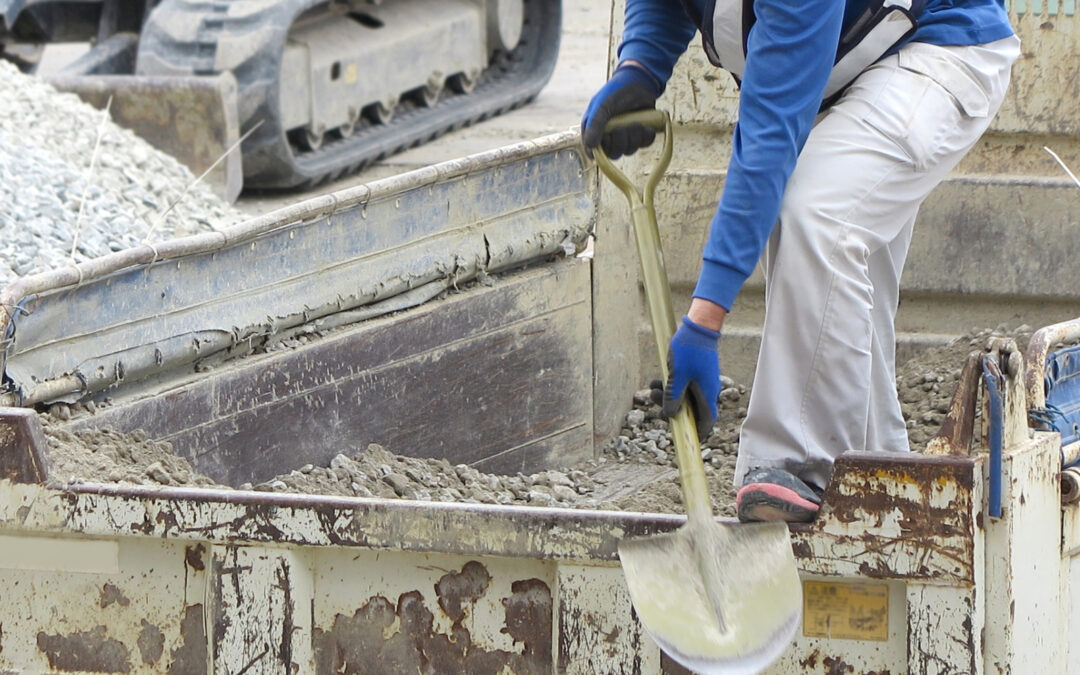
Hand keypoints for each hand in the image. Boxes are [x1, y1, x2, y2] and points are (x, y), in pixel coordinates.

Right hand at [580, 62, 662, 158]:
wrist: (640, 82)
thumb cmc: (617, 91)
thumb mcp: (603, 106)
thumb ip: (595, 125)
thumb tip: (590, 146)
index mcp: (594, 129)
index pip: (593, 152)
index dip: (602, 150)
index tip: (608, 138)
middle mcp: (608, 135)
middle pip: (613, 154)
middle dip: (621, 142)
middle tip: (624, 127)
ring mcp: (624, 136)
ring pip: (629, 150)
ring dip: (634, 138)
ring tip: (636, 123)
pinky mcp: (639, 135)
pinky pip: (643, 145)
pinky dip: (646, 137)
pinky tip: (646, 126)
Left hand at [651, 316, 721, 440]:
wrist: (699, 326)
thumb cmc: (689, 350)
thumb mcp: (676, 376)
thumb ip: (672, 397)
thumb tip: (669, 416)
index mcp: (707, 395)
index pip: (705, 424)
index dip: (694, 433)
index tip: (681, 437)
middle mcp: (707, 391)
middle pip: (691, 411)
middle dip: (671, 410)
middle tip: (655, 403)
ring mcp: (703, 382)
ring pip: (685, 397)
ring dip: (668, 395)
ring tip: (653, 386)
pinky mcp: (697, 373)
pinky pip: (684, 385)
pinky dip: (672, 385)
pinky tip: (658, 378)